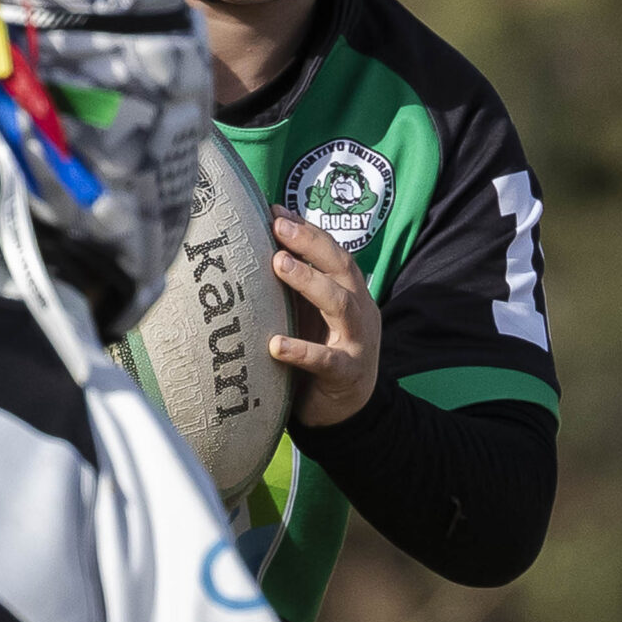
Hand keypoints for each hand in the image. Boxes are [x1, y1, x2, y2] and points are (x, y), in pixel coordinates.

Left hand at [267, 209, 379, 427]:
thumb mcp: (312, 315)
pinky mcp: (347, 373)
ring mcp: (357, 341)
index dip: (307, 230)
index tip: (275, 210)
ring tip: (278, 264)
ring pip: (339, 303)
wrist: (349, 411)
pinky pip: (326, 360)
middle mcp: (359, 310)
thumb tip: (262, 249)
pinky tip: (275, 345)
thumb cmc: (323, 352)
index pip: (332, 252)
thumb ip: (297, 287)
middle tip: (278, 226)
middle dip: (310, 243)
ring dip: (309, 281)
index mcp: (350, 292)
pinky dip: (301, 351)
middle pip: (341, 266)